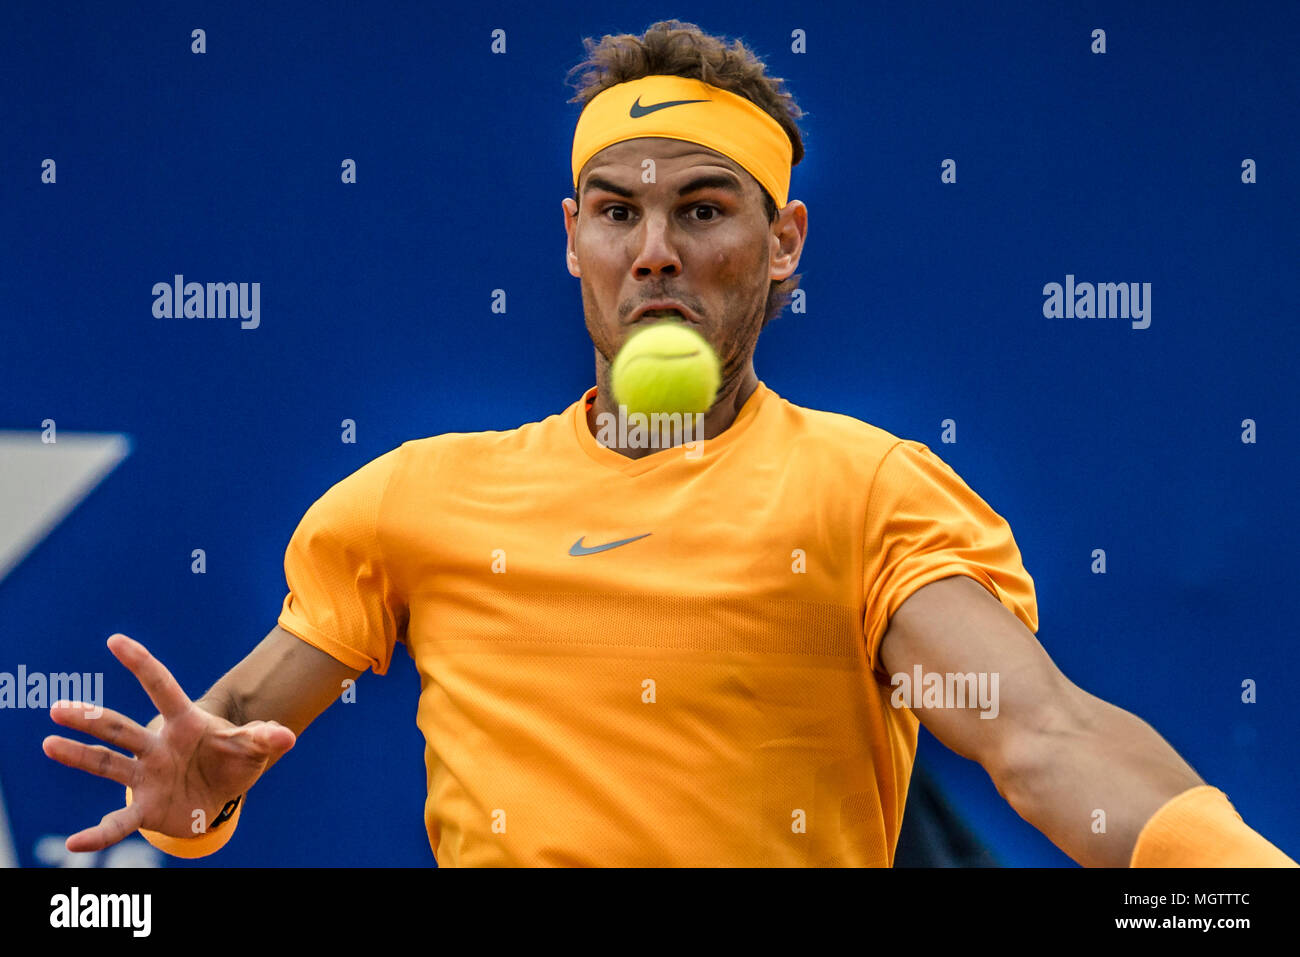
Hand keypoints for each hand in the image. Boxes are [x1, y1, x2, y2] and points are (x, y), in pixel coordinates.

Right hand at [43, 633, 295, 852]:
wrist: (222, 791)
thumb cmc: (233, 758)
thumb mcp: (254, 747)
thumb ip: (265, 738)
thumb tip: (286, 735)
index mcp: (185, 723)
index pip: (162, 688)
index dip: (142, 664)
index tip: (116, 640)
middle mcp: (158, 746)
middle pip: (122, 728)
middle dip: (92, 718)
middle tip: (60, 707)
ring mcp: (148, 776)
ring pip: (108, 764)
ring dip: (78, 756)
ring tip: (49, 743)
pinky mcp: (146, 808)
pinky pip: (119, 822)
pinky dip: (98, 834)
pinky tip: (74, 845)